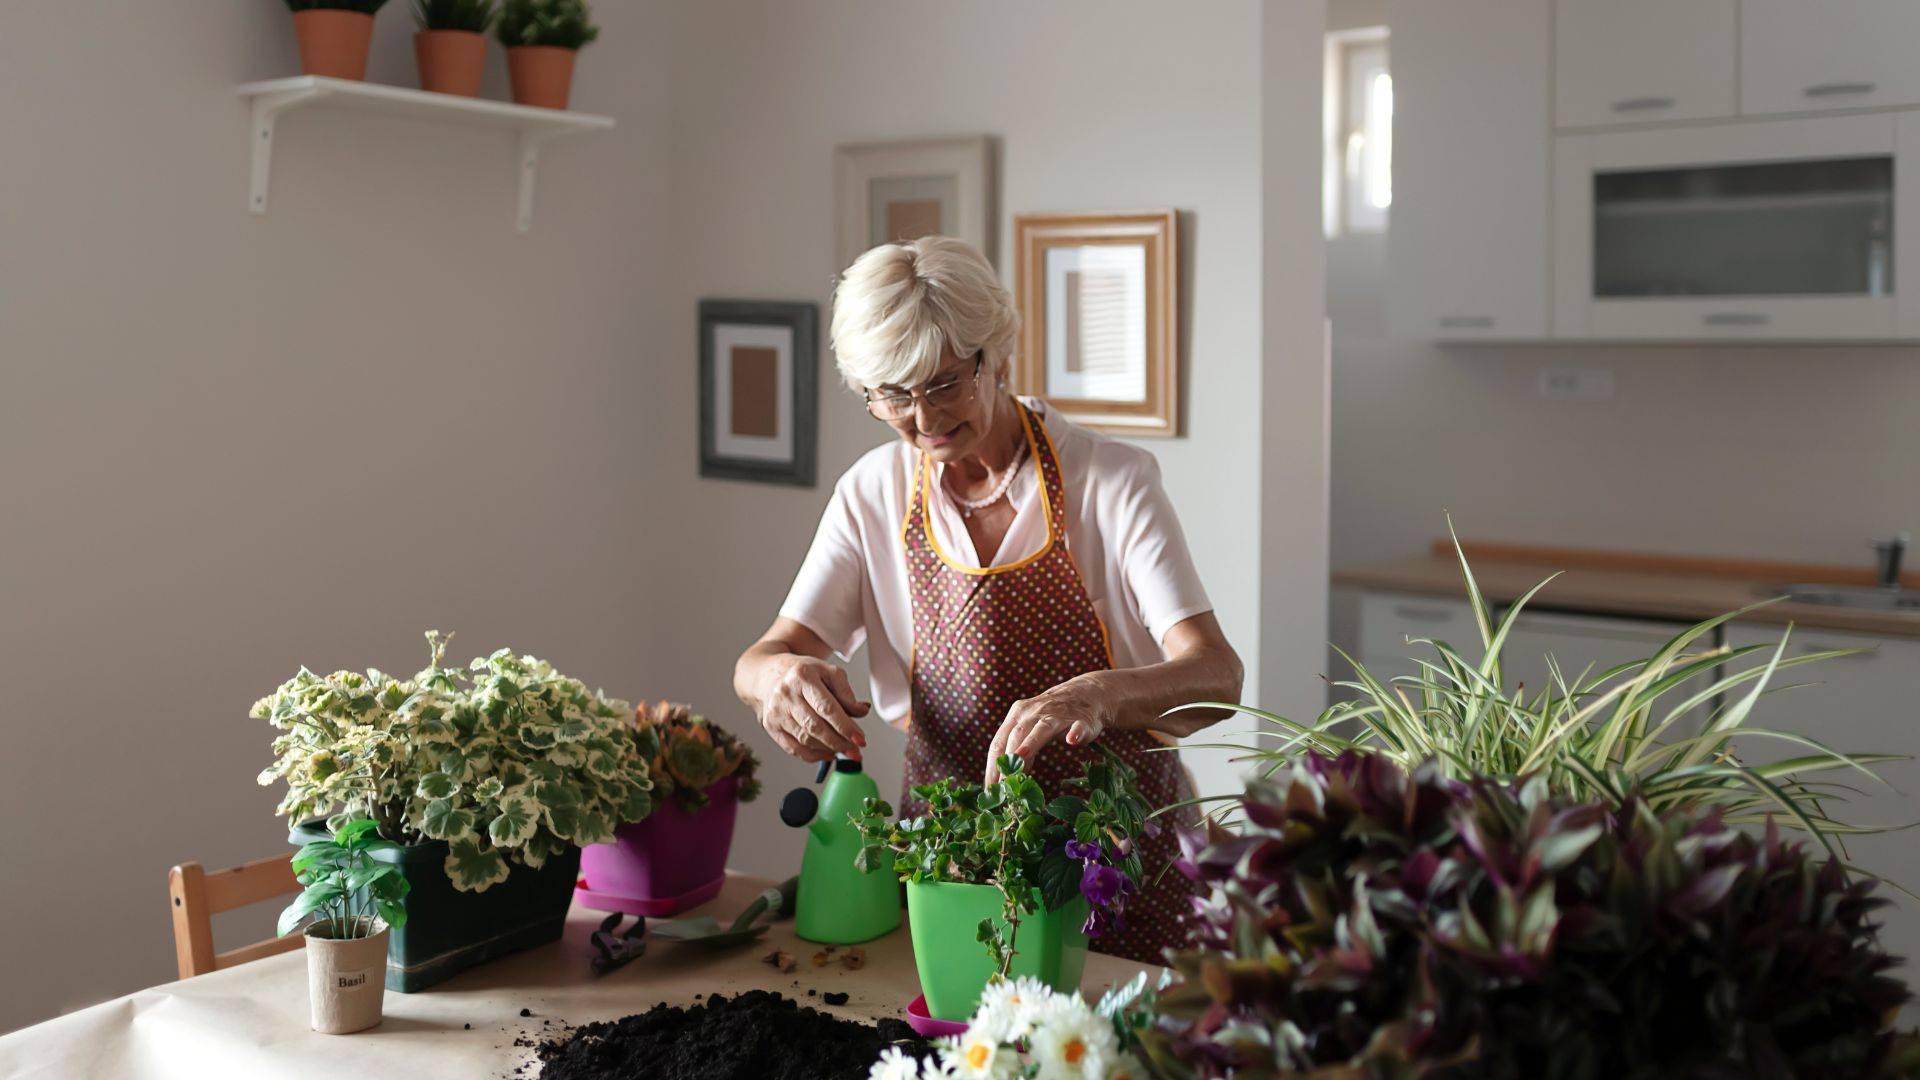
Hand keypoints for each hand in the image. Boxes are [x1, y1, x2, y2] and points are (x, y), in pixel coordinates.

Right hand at [753, 654, 869, 763]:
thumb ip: (846, 692)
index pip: (827, 707)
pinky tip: (828, 753)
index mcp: (803, 676)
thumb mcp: (829, 672)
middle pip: (815, 726)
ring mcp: (776, 711)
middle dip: (839, 742)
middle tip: (856, 751)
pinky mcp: (771, 726)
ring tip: (845, 751)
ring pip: (805, 739)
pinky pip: (794, 748)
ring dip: (829, 749)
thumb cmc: (804, 675)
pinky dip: (814, 756)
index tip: (860, 739)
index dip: (845, 726)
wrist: (771, 676)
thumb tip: (862, 711)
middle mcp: (786, 694)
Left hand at [984, 678, 1109, 784]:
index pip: (998, 743)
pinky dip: (1075, 732)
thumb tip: (1002, 780)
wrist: (1085, 694)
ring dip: (1031, 743)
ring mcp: (1057, 715)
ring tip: (1022, 758)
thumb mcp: (1029, 727)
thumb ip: (1016, 748)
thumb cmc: (1049, 717)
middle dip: (1008, 762)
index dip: (992, 767)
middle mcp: (1033, 712)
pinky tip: (1072, 740)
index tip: (990, 790)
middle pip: (1016, 736)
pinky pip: (1077, 726)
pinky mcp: (1081, 720)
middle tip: (1004, 786)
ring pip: (1042, 729)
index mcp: (1017, 716)